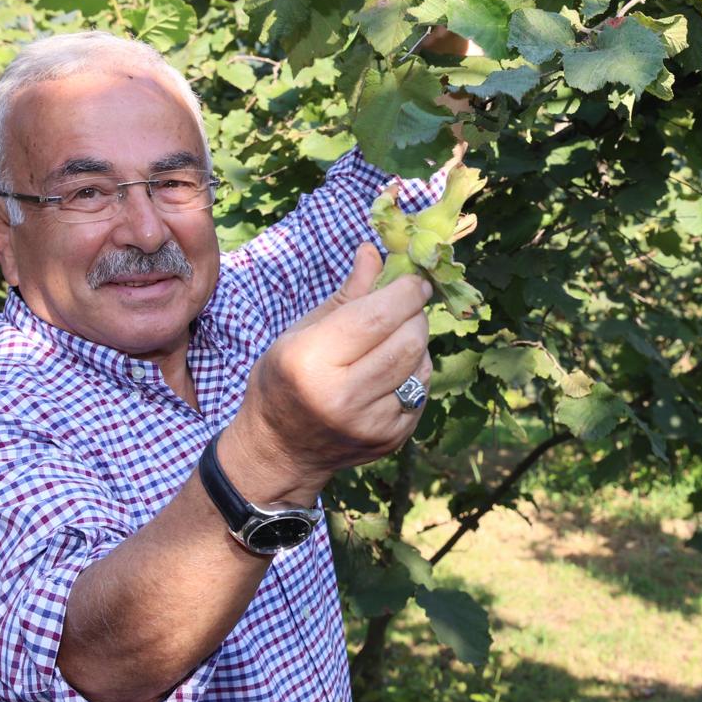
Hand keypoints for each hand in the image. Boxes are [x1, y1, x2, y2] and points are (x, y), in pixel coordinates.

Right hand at [222, 243, 431, 505]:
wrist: (280, 450)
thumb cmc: (285, 380)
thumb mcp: (303, 332)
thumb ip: (347, 295)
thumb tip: (374, 251)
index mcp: (312, 361)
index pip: (378, 316)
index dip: (405, 292)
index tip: (414, 280)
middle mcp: (343, 397)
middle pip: (408, 340)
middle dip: (416, 314)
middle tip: (407, 305)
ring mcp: (370, 424)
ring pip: (421, 366)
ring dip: (417, 344)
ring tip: (394, 339)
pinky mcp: (390, 440)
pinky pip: (421, 394)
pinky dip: (415, 374)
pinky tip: (393, 371)